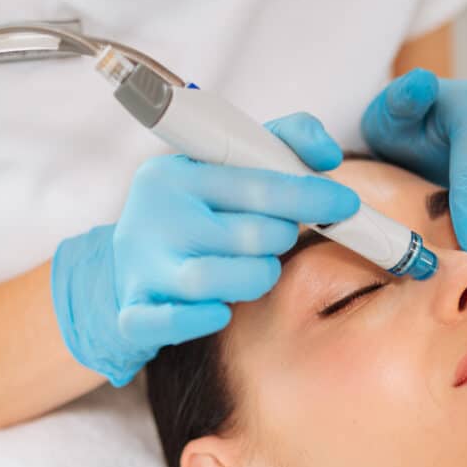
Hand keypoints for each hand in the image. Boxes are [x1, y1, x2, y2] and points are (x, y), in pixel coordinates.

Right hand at [51, 113, 359, 385]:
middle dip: (280, 238)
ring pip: (215, 279)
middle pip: (246, 234)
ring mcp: (142, 267)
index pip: (256, 183)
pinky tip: (221, 311)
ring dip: (255, 278)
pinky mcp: (133, 314)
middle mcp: (154, 217)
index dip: (309, 195)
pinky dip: (202, 319)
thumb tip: (328, 156)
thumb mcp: (223, 169)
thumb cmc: (190, 216)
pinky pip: (173, 322)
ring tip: (258, 270)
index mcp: (175, 174)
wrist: (121, 272)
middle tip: (281, 237)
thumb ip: (281, 144)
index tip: (345, 204)